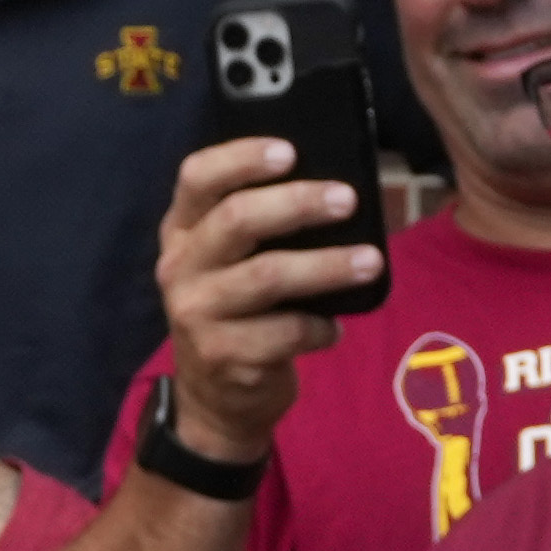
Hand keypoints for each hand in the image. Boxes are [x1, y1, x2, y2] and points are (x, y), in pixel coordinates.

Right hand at [144, 136, 370, 455]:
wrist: (215, 399)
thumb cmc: (239, 311)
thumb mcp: (230, 262)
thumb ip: (260, 226)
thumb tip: (334, 190)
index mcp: (182, 231)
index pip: (197, 177)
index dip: (242, 158)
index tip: (290, 151)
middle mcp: (180, 268)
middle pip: (237, 220)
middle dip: (299, 204)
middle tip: (347, 200)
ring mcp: (197, 314)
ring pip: (268, 276)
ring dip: (327, 266)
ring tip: (370, 262)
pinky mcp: (223, 356)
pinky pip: (285, 332)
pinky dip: (319, 327)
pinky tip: (333, 328)